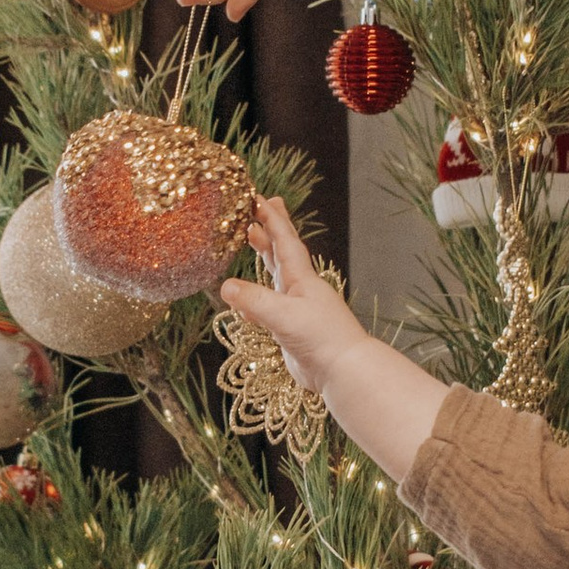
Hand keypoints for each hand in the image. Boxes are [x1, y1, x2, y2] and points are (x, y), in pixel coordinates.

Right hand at [216, 196, 363, 401]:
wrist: (343, 370)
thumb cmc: (321, 339)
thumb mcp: (283, 316)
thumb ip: (254, 301)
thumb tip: (225, 286)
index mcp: (301, 279)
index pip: (284, 242)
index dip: (272, 220)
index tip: (259, 198)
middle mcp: (300, 289)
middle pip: (281, 253)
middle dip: (269, 230)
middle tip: (256, 210)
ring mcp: (296, 308)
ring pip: (275, 275)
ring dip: (264, 257)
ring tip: (253, 240)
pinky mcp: (291, 329)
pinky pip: (269, 305)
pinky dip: (256, 297)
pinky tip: (246, 300)